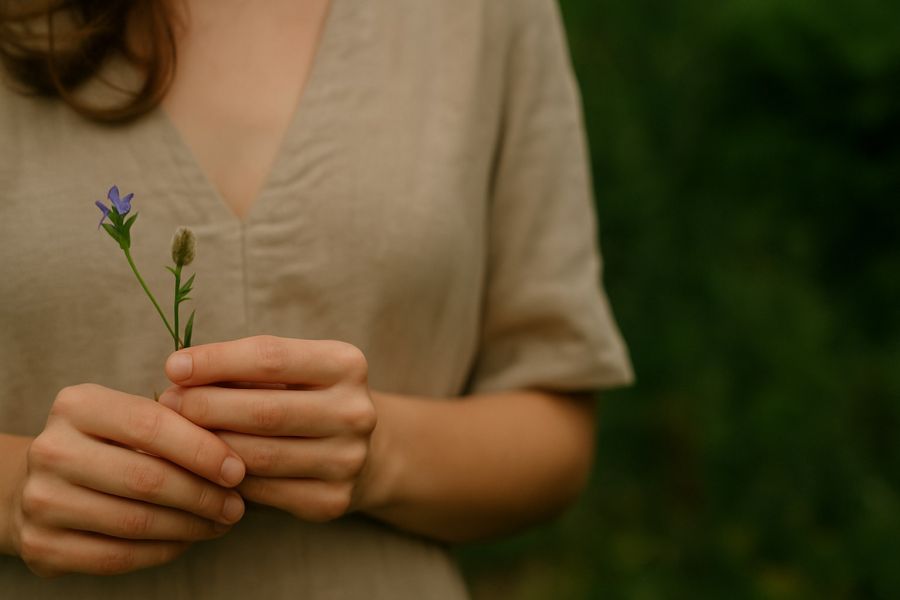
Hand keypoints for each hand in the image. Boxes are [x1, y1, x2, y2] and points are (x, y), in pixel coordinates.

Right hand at [10, 384, 246, 576]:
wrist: (44, 483)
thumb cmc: (109, 444)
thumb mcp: (131, 417)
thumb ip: (175, 423)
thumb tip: (236, 457)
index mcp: (77, 405)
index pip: (150, 426)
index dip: (201, 451)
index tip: (238, 471)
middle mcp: (51, 449)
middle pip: (145, 478)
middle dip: (202, 495)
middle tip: (236, 506)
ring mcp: (40, 500)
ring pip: (134, 521)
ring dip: (189, 526)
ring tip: (221, 523)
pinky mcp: (40, 545)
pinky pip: (116, 556)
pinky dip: (162, 550)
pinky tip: (187, 541)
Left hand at [159, 336, 376, 522]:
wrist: (361, 450)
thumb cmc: (305, 397)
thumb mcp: (290, 369)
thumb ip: (244, 368)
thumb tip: (180, 375)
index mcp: (346, 364)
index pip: (271, 357)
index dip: (217, 361)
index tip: (174, 366)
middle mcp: (355, 411)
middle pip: (265, 410)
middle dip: (205, 406)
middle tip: (168, 403)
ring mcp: (347, 459)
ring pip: (259, 456)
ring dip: (208, 447)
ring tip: (177, 436)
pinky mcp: (333, 500)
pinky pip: (262, 492)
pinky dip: (226, 480)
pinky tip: (204, 469)